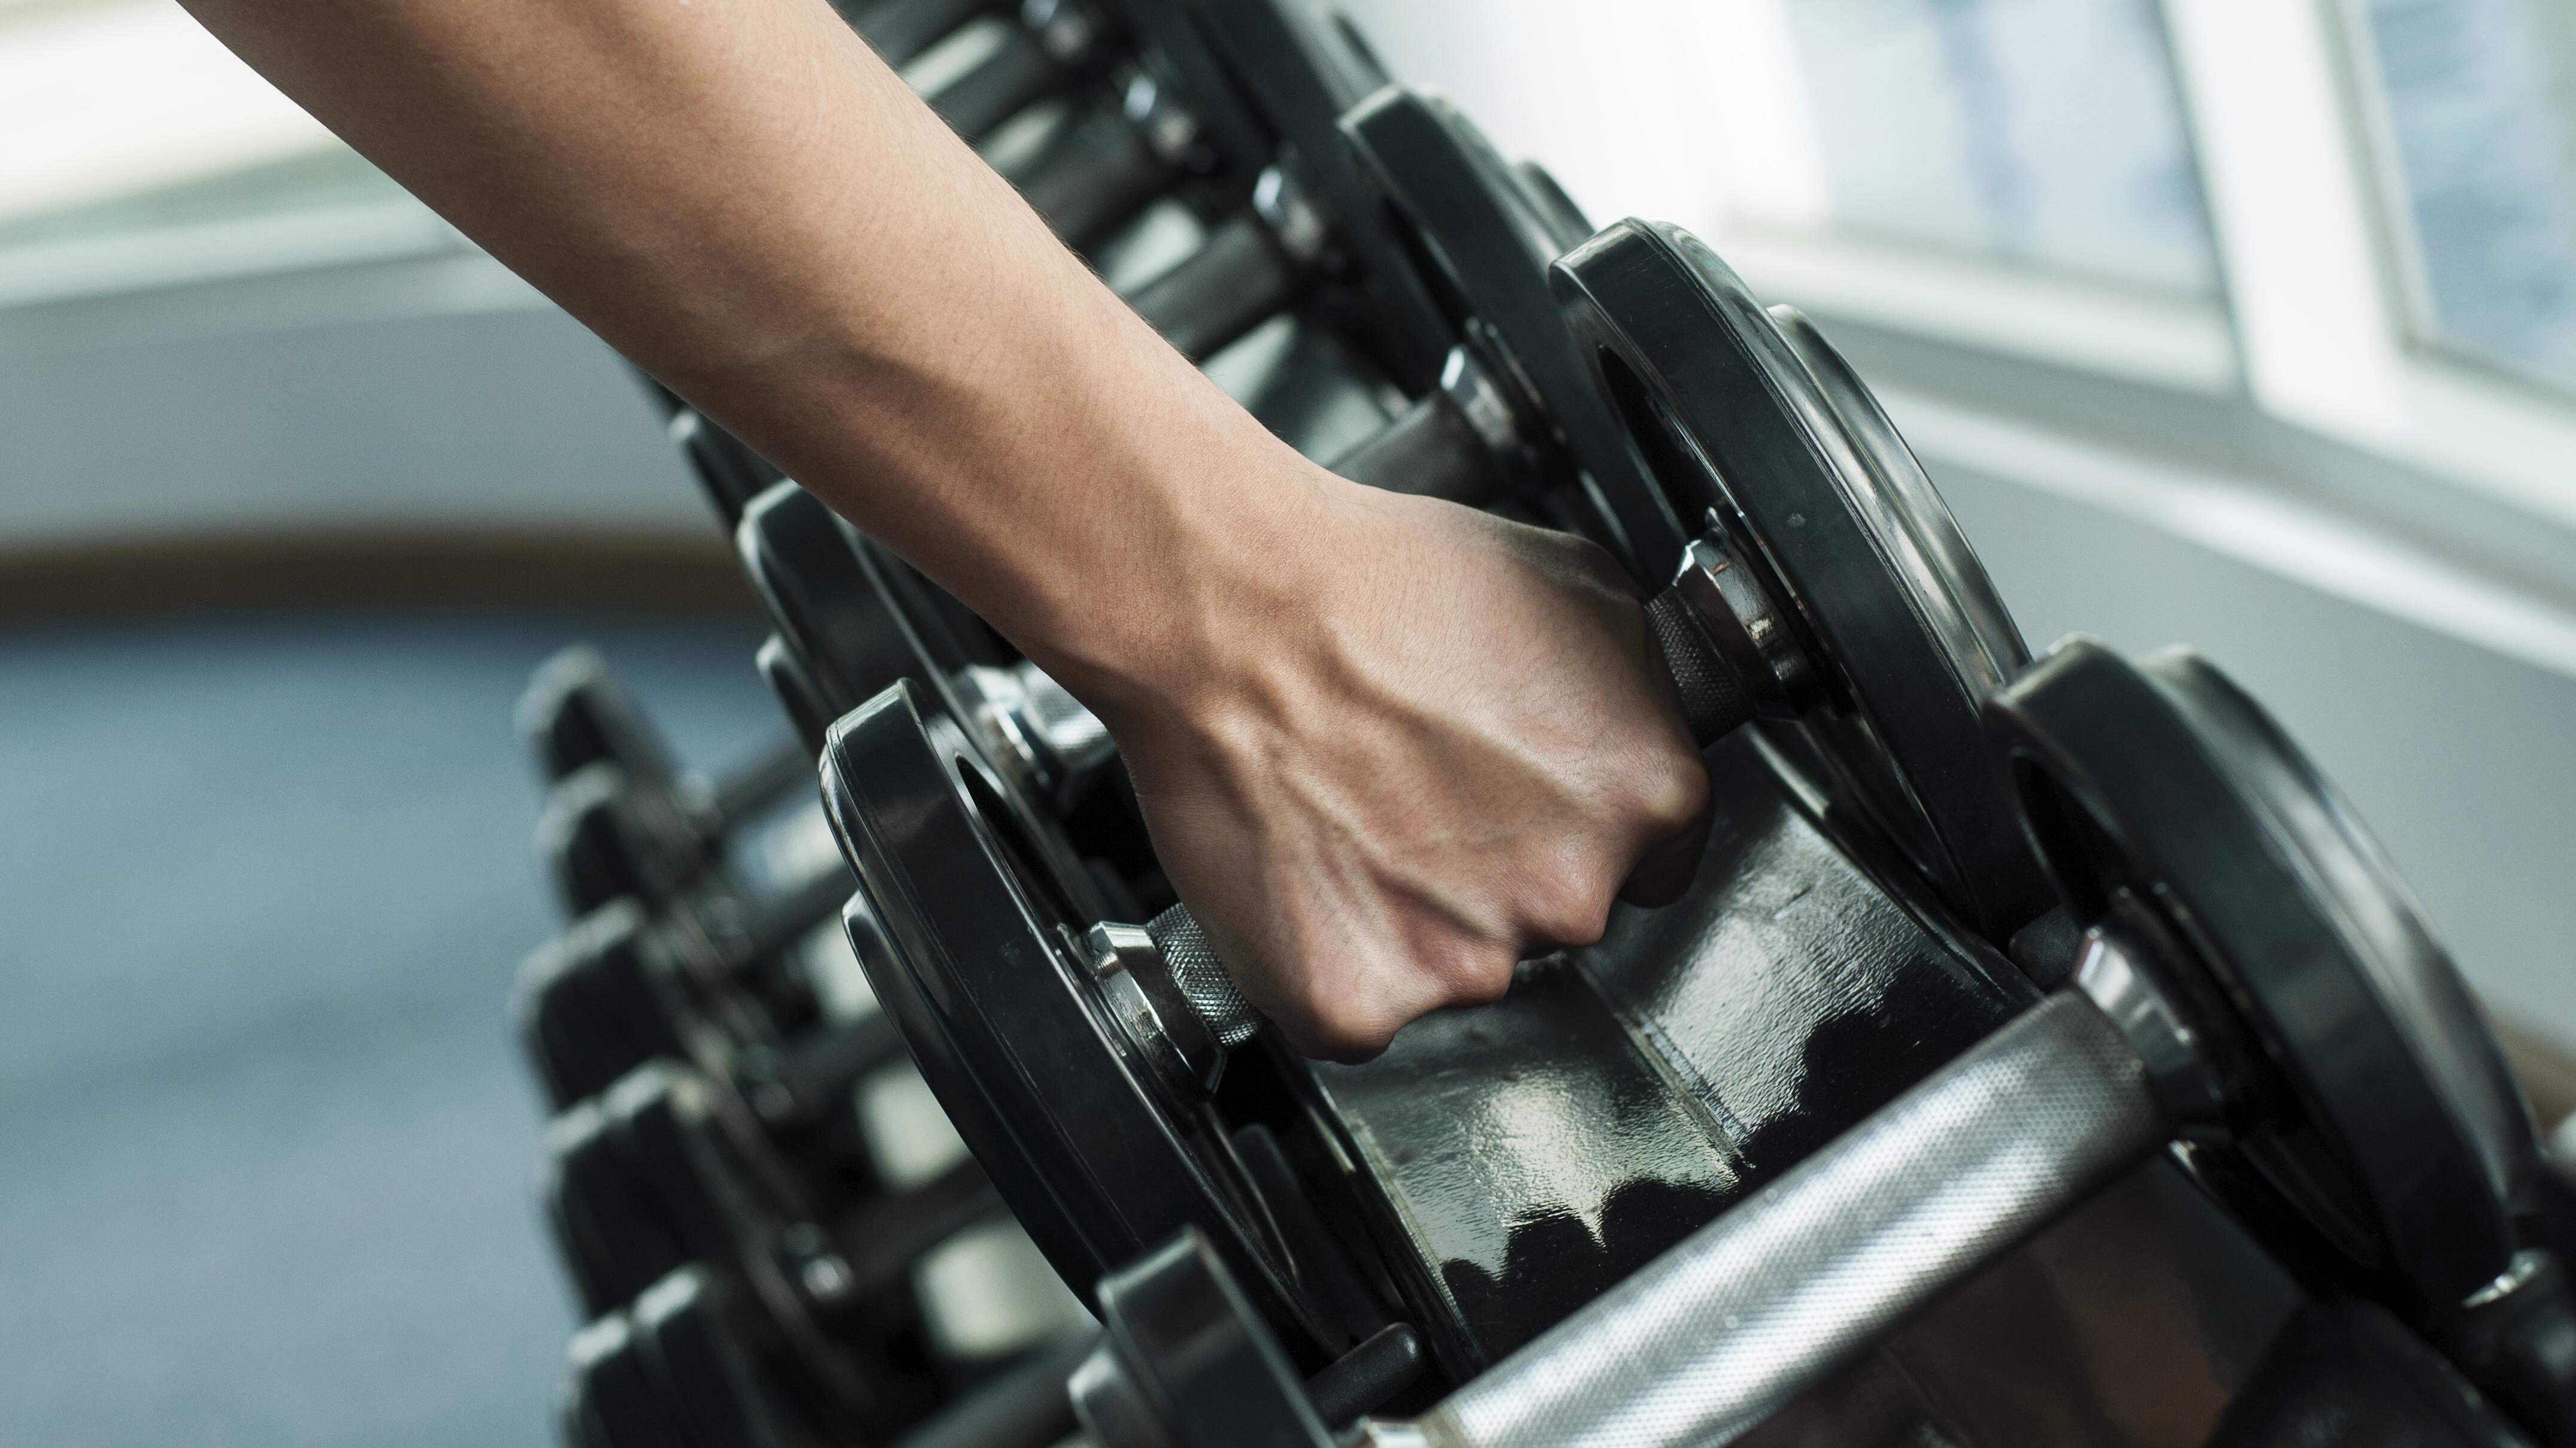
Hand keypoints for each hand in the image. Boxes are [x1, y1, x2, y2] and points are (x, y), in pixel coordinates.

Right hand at [1054, 466, 1710, 1061]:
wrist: (1227, 608)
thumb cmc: (1377, 583)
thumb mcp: (1577, 585)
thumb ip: (1637, 691)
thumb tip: (1634, 733)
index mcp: (1645, 794)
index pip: (1655, 857)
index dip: (1577, 821)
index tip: (1522, 796)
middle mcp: (1571, 894)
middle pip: (1557, 914)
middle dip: (1498, 865)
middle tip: (1417, 785)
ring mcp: (1465, 961)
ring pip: (1458, 964)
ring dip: (1414, 913)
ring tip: (1351, 807)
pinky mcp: (1356, 1003)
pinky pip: (1357, 1006)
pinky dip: (1328, 955)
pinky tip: (1306, 864)